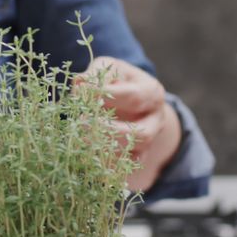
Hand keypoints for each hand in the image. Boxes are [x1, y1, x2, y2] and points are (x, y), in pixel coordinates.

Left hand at [75, 57, 181, 191]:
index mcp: (152, 93)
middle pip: (141, 134)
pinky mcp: (136, 157)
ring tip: (81, 138)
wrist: (128, 99)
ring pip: (134, 155)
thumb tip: (81, 84)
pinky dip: (106, 166)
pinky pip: (124, 168)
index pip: (133, 98)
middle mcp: (156, 120)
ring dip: (106, 149)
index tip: (83, 92)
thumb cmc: (115, 80)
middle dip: (109, 131)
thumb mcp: (108, 68)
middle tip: (82, 122)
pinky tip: (86, 157)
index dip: (107, 96)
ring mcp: (148, 142)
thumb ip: (95, 74)